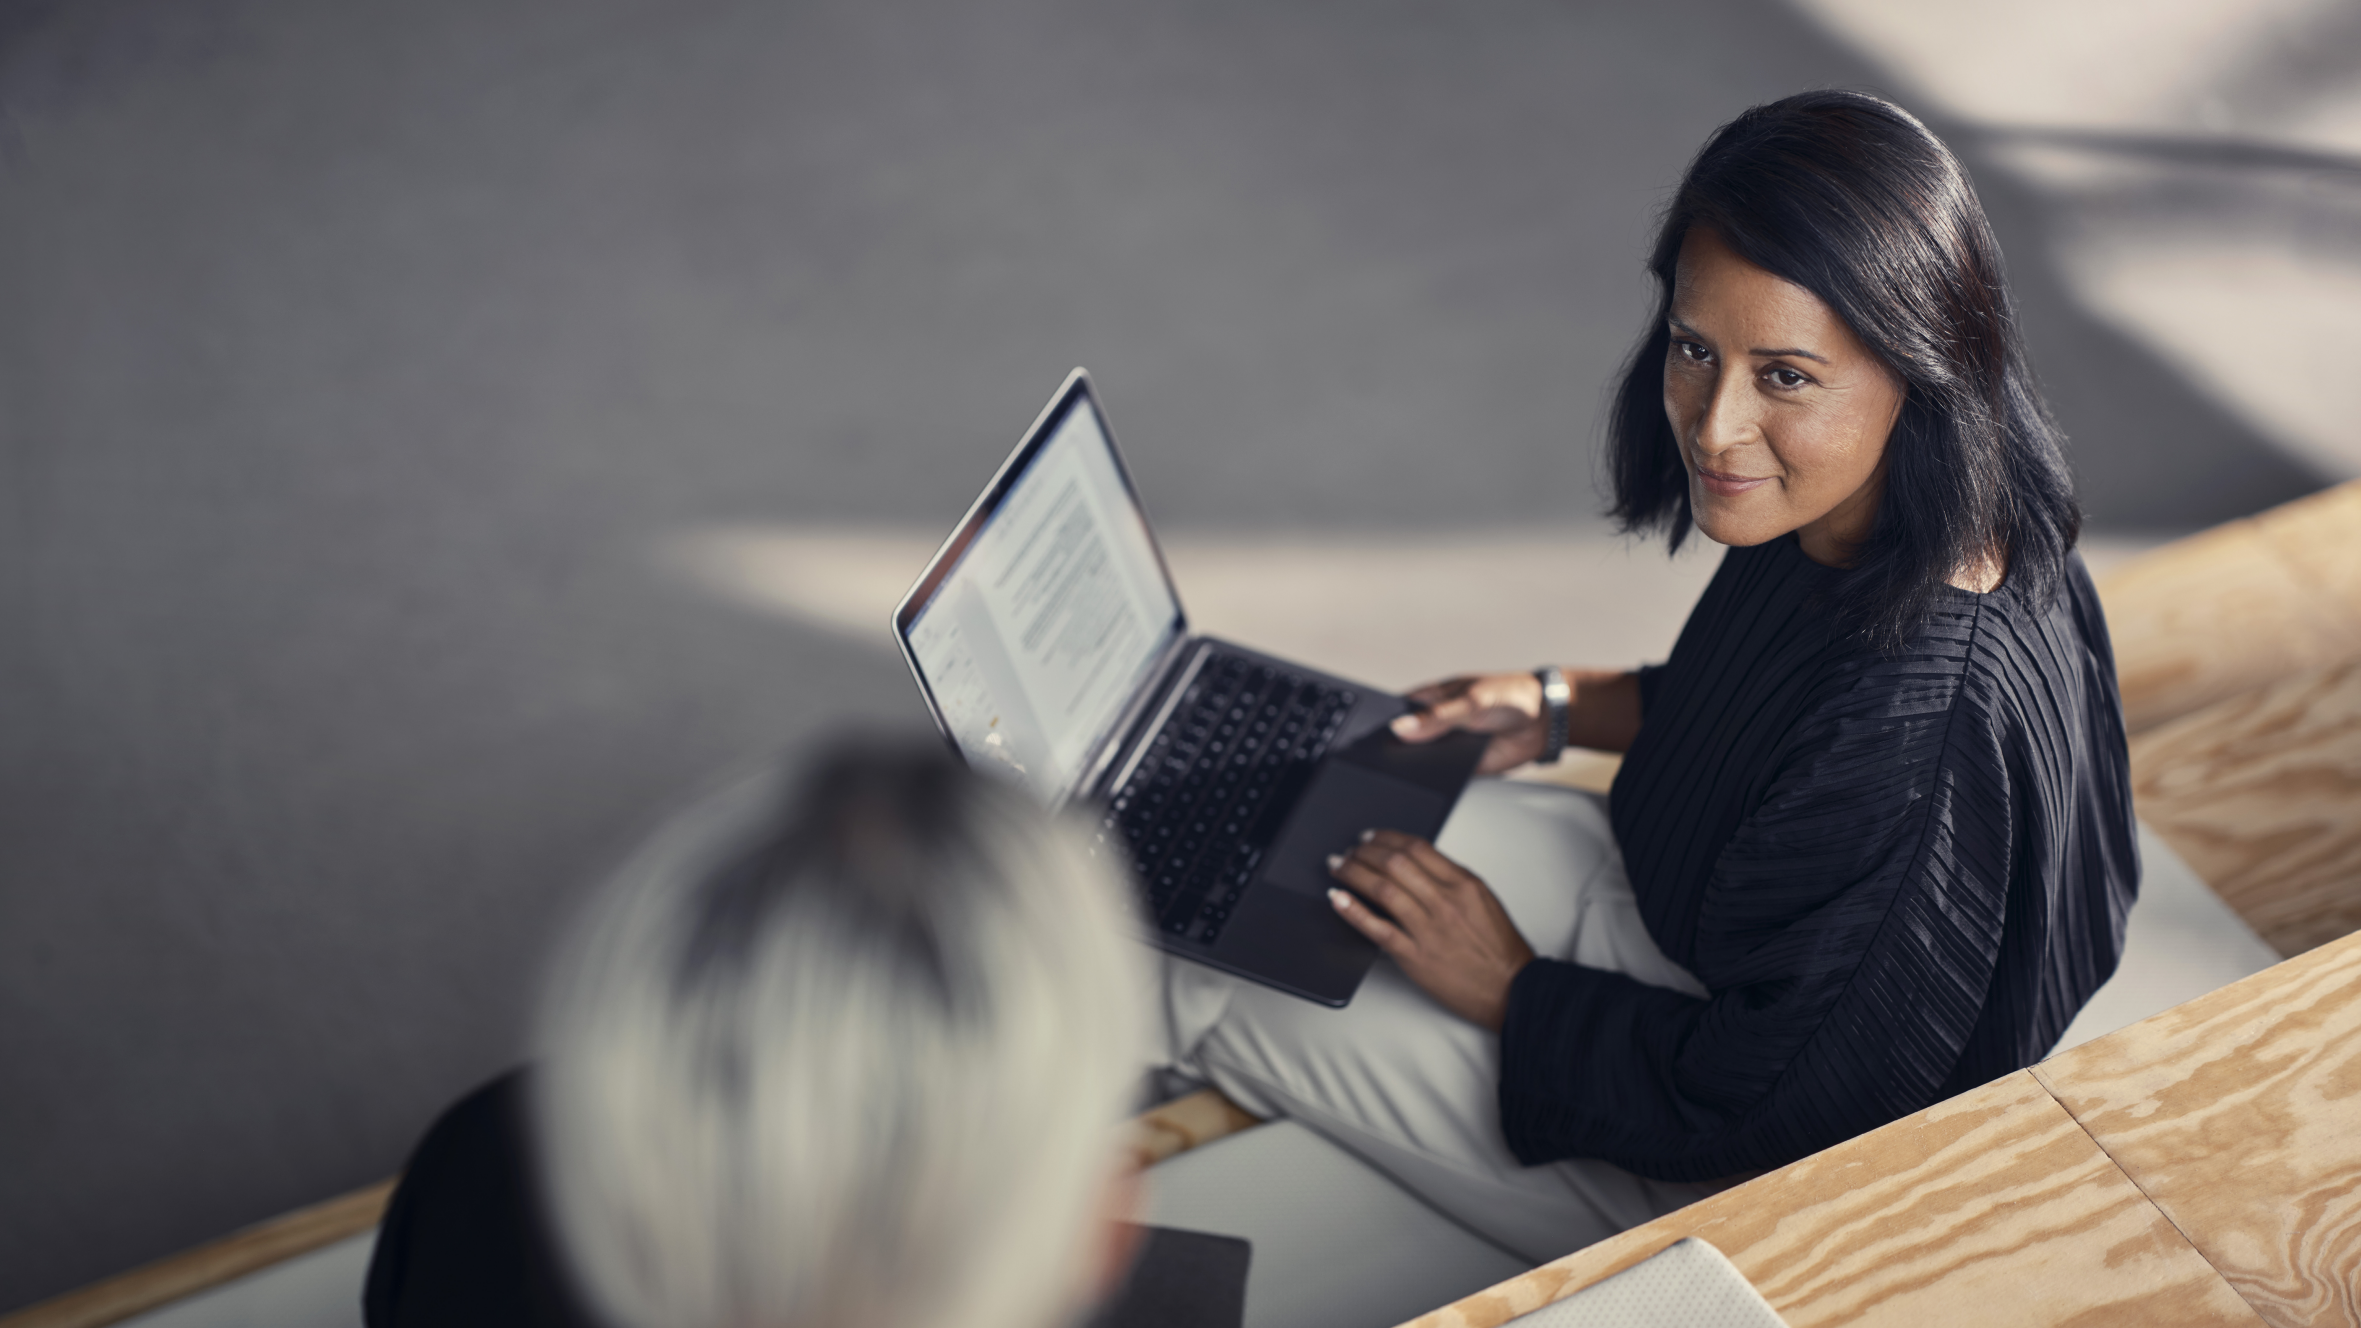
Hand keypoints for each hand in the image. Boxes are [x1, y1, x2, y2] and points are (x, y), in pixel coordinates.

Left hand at [1326, 830, 1534, 1030]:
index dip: (1387, 838)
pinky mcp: (1415, 957)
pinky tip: (1338, 898)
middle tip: (1348, 850)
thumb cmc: (1499, 949)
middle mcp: (1445, 902)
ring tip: (1339, 867)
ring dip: (1353, 873)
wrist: (1512, 989)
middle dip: (1364, 852)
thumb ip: (1451, 879)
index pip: (1416, 848)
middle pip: (1394, 863)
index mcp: (1464, 884)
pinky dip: (1353, 910)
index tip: (1370, 837)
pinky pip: (1377, 929)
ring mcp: (1429, 929)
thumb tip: (1415, 863)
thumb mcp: (1483, 900)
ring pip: (1382, 889)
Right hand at [1388, 673, 1546, 774]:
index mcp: (1430, 699)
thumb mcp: (1470, 701)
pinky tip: (1430, 781)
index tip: (1368, 735)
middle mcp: (1433, 724)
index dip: (1383, 723)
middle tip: (1385, 757)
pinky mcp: (1459, 768)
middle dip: (1396, 749)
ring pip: (1420, 761)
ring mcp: (1445, 747)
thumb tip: (1401, 728)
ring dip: (1416, 766)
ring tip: (1408, 769)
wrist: (1543, 723)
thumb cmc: (1510, 697)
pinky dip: (1435, 780)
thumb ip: (1437, 717)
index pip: (1396, 712)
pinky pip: (1440, 777)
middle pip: (1404, 741)